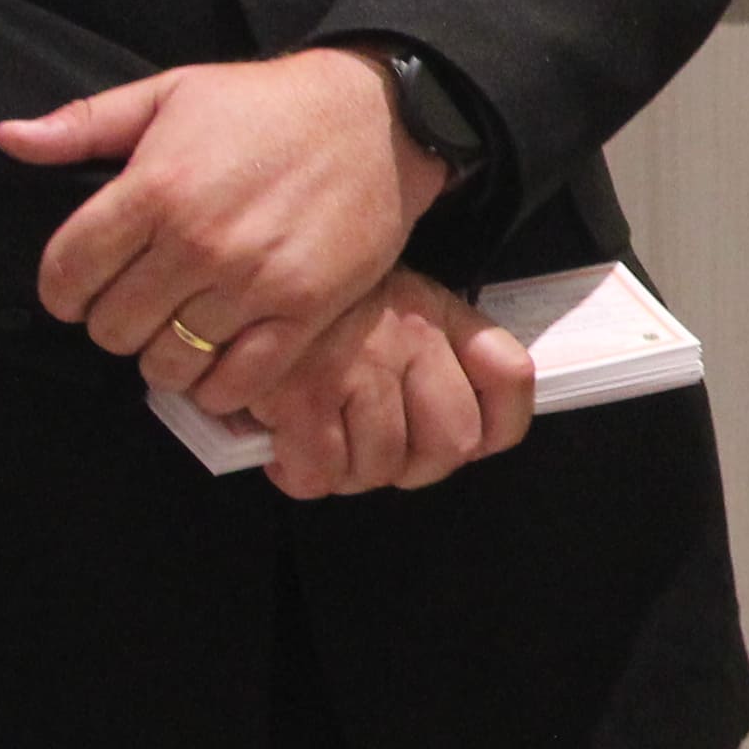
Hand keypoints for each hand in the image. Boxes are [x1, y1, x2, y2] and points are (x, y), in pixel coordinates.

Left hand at [0, 48, 446, 398]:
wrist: (377, 119)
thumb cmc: (266, 105)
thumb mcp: (170, 93)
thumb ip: (85, 123)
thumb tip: (9, 140)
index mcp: (155, 187)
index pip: (67, 273)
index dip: (60, 290)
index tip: (79, 287)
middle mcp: (199, 242)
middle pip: (112, 328)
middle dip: (112, 321)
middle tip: (137, 303)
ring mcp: (253, 284)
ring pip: (168, 363)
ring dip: (162, 356)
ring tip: (177, 330)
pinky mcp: (304, 312)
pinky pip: (237, 382)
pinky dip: (215, 385)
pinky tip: (217, 359)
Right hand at [243, 269, 538, 499]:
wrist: (239, 272)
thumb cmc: (314, 302)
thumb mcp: (386, 300)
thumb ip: (429, 351)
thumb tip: (460, 433)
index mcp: (436, 311)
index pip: (509, 377)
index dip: (498, 428)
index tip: (472, 442)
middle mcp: (409, 338)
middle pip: (451, 445)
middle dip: (414, 467)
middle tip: (377, 453)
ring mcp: (359, 368)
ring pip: (381, 467)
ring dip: (351, 473)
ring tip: (324, 445)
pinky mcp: (303, 396)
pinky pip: (322, 473)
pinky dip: (303, 476)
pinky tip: (287, 452)